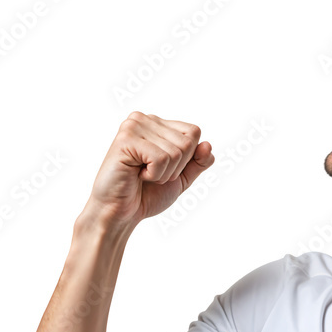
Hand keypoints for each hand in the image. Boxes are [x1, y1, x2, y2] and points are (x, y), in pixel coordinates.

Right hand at [85, 111, 213, 229]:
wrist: (123, 212)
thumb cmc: (148, 194)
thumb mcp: (182, 178)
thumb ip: (198, 162)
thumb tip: (208, 145)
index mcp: (158, 124)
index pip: (194, 132)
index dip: (187, 159)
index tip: (166, 168)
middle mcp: (145, 119)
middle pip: (187, 142)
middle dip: (176, 168)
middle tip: (152, 174)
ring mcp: (133, 126)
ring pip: (176, 152)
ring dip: (164, 173)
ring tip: (144, 174)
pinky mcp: (125, 139)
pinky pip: (161, 158)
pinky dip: (154, 174)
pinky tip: (137, 174)